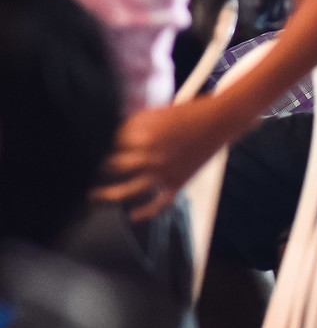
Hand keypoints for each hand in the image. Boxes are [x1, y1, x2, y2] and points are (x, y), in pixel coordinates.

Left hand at [97, 97, 242, 219]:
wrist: (222, 119)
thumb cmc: (188, 112)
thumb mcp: (155, 113)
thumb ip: (131, 126)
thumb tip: (109, 137)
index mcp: (143, 134)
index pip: (108, 145)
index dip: (94, 146)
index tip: (84, 150)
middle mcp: (150, 155)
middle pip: (111, 167)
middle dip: (95, 168)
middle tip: (83, 170)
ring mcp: (163, 172)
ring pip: (126, 191)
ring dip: (106, 195)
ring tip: (93, 196)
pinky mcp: (176, 183)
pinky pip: (157, 204)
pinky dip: (145, 212)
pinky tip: (132, 216)